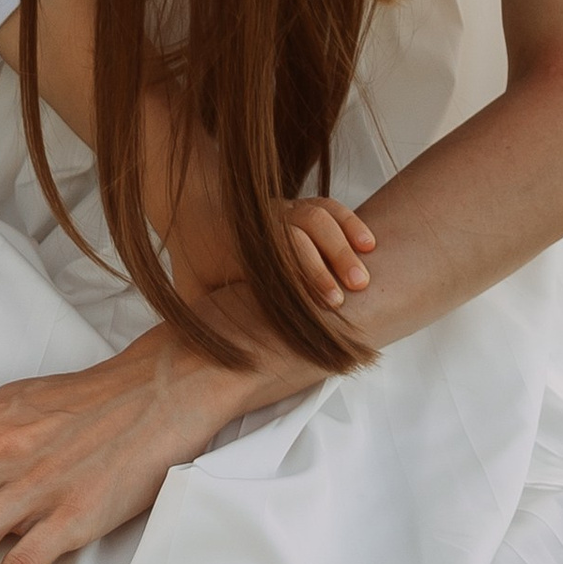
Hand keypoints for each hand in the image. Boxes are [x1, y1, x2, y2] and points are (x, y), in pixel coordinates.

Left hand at [150, 113, 373, 311]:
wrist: (194, 215)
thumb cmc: (200, 268)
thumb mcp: (197, 293)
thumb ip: (209, 317)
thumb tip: (212, 358)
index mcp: (239, 248)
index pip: (276, 256)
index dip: (305, 275)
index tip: (330, 303)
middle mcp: (263, 225)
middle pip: (302, 230)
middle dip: (331, 259)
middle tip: (357, 287)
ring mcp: (282, 211)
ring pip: (316, 215)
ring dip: (344, 242)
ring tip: (366, 271)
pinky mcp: (298, 206)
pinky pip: (326, 206)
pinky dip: (348, 221)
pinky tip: (368, 244)